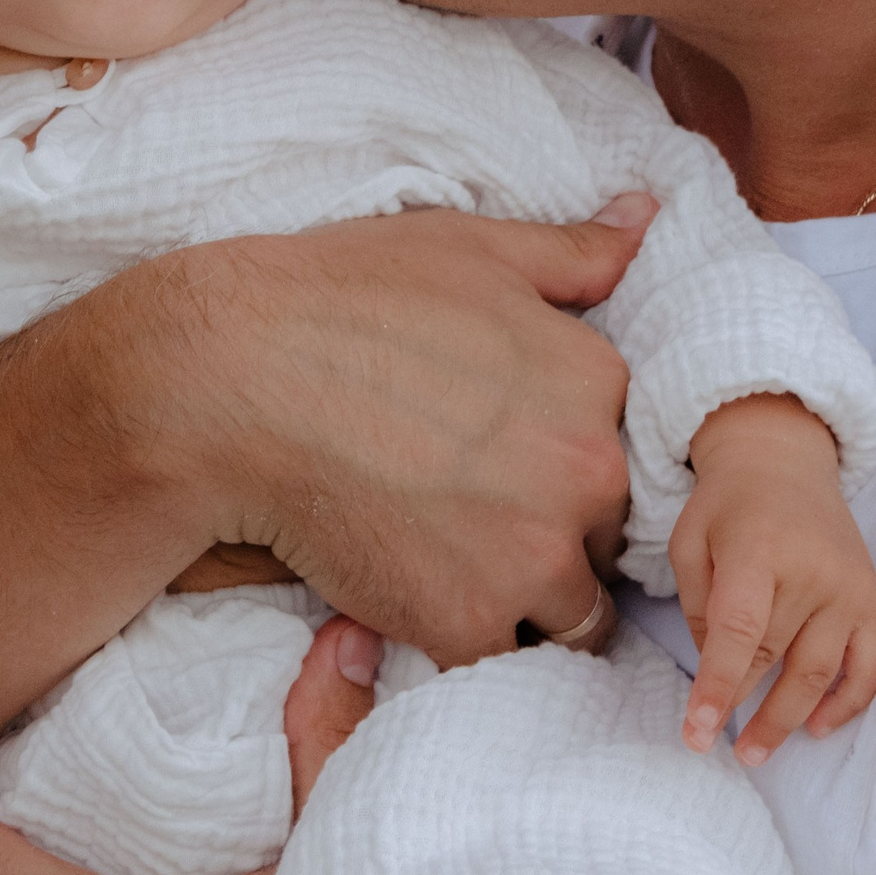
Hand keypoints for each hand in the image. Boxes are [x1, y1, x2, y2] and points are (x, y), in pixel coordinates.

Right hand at [164, 205, 648, 661]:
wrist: (230, 383)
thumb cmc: (338, 299)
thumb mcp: (467, 248)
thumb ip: (570, 252)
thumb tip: (645, 218)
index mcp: (597, 380)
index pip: (621, 449)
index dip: (564, 463)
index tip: (505, 461)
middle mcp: (588, 471)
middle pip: (605, 536)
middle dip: (554, 536)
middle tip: (465, 516)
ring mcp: (533, 555)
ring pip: (571, 613)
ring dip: (524, 603)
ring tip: (446, 569)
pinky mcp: (467, 622)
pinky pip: (500, 657)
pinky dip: (463, 640)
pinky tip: (412, 599)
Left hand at [673, 394, 875, 756]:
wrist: (784, 462)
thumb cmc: (727, 505)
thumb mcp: (690, 541)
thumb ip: (698, 606)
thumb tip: (717, 672)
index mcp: (758, 551)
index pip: (740, 631)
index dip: (718, 685)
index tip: (698, 731)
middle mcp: (812, 571)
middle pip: (775, 655)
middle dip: (740, 704)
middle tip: (711, 743)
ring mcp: (849, 588)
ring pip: (819, 671)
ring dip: (787, 718)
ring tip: (755, 751)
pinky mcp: (871, 600)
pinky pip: (871, 664)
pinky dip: (849, 701)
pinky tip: (819, 727)